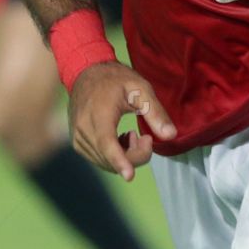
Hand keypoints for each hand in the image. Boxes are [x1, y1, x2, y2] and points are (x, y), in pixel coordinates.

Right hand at [69, 62, 176, 181]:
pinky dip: (114, 156)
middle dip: (136, 155)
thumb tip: (171, 135)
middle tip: (146, 137)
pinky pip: (99, 159)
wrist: (86, 72)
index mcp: (99, 114)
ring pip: (105, 162)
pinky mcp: (77, 143)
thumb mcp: (140, 88)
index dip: (120, 161)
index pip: (107, 143)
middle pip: (111, 158)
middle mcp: (83, 129)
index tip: (130, 176)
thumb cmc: (115, 79)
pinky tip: (121, 140)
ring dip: (125, 156)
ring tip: (132, 135)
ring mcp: (78, 138)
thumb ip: (156, 112)